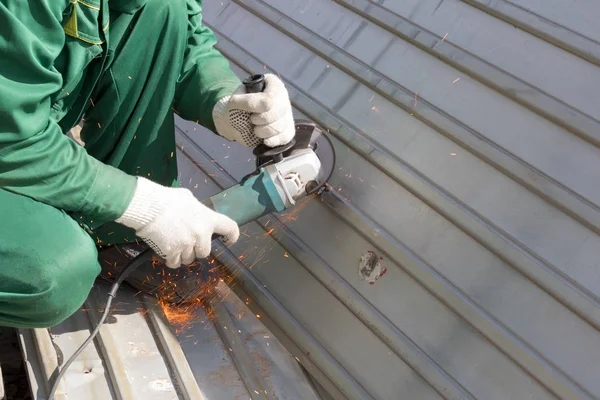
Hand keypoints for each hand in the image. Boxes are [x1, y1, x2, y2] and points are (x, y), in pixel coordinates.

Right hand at [116, 177, 239, 267]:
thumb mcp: (188, 199)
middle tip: (186, 241)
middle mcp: (201, 235)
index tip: (229, 240)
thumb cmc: (168, 199)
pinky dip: (171, 260)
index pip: (230, 228)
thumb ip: (197, 210)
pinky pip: (175, 263)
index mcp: (208, 219)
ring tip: (172, 243)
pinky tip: (166, 251)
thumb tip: (196, 214)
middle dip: (196, 249)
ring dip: (183, 254)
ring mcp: (187, 245)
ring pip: (189, 259)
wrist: (149, 207)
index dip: (232, 235)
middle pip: (204, 252)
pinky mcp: (173, 252)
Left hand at [212, 73, 294, 147]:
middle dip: (261, 120)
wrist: (235, 123)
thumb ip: (247, 100)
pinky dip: (271, 140)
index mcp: (272, 84)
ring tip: (256, 129)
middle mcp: (283, 97)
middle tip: (252, 120)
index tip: (250, 111)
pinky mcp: (289, 130)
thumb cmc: (236, 108)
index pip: (269, 98)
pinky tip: (264, 138)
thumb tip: (267, 104)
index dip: (256, 108)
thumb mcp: (235, 101)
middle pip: (277, 112)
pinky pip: (285, 137)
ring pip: (281, 126)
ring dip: (264, 131)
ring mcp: (288, 114)